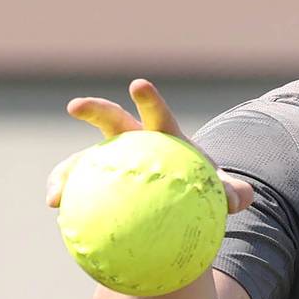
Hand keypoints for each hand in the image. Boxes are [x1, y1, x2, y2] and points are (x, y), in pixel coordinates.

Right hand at [45, 78, 253, 213]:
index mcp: (162, 136)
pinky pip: (79, 192)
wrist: (181, 205)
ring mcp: (111, 163)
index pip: (157, 114)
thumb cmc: (202, 191)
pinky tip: (58, 212)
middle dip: (94, 109)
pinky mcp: (97, 185)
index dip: (149, 99)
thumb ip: (233, 194)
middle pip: (111, 121)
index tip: (138, 85)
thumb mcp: (221, 194)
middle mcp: (133, 142)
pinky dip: (68, 199)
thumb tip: (241, 199)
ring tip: (57, 191)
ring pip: (84, 160)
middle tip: (75, 105)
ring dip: (66, 171)